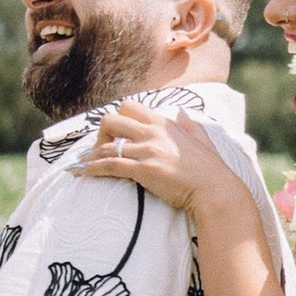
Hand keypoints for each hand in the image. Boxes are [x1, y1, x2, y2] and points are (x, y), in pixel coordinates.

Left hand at [75, 96, 245, 220]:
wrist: (214, 189)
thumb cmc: (210, 168)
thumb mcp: (202, 139)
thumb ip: (189, 125)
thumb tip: (182, 113)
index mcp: (164, 123)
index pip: (129, 106)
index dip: (118, 118)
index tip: (114, 133)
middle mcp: (152, 132)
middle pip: (111, 120)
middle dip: (100, 134)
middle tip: (100, 149)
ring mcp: (146, 150)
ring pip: (106, 145)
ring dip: (91, 156)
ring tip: (81, 164)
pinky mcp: (143, 169)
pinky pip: (109, 165)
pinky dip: (92, 168)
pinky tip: (82, 173)